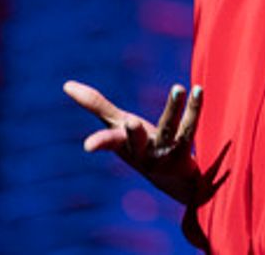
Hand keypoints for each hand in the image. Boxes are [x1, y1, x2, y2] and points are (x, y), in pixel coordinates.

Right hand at [63, 80, 201, 203]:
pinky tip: (198, 89)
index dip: (99, 143)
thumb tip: (66, 84)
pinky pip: (191, 130)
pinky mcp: (186, 153)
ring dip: (176, 111)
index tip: (88, 146)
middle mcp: (143, 153)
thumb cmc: (138, 145)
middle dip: (134, 133)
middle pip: (139, 142)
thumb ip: (95, 105)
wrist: (173, 179)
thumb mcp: (116, 125)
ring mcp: (166, 155)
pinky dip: (196, 110)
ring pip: (172, 132)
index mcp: (124, 145)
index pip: (109, 143)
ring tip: (178, 87)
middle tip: (132, 121)